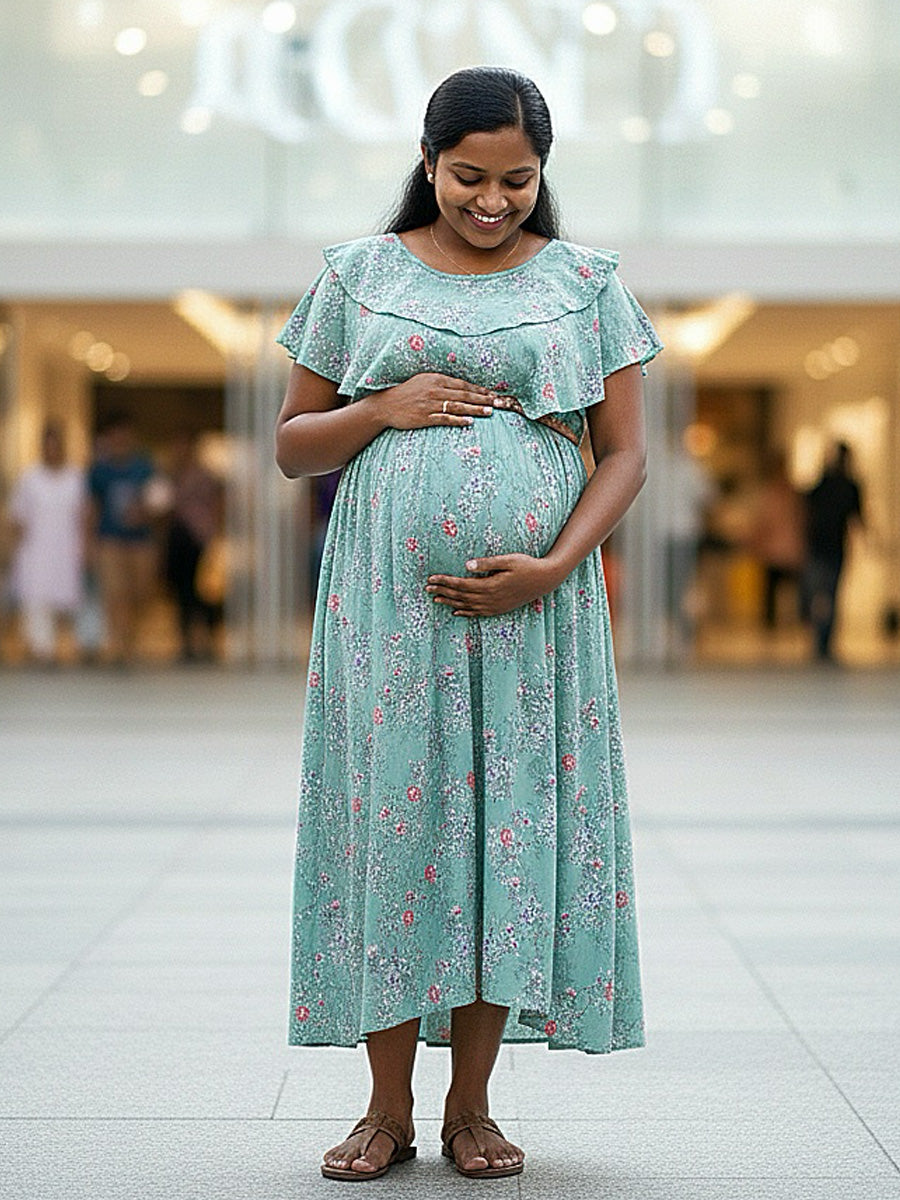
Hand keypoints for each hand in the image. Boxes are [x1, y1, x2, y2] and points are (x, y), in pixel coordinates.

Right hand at [368, 374, 495, 430]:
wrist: (386, 405)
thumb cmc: (406, 393)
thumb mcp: (424, 381)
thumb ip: (442, 383)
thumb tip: (461, 388)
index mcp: (436, 379)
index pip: (463, 385)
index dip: (479, 389)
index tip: (493, 394)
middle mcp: (435, 390)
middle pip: (464, 395)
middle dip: (483, 399)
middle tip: (499, 403)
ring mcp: (430, 404)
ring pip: (458, 406)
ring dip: (475, 409)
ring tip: (490, 412)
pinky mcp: (424, 417)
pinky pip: (444, 418)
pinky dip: (458, 420)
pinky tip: (469, 422)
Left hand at [425, 553, 560, 617]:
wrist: (545, 580)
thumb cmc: (527, 566)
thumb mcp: (508, 560)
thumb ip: (487, 563)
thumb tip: (466, 565)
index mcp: (489, 585)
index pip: (460, 584)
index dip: (444, 582)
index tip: (431, 579)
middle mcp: (490, 599)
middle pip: (460, 596)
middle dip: (442, 592)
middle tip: (427, 589)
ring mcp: (494, 606)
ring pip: (466, 606)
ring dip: (450, 603)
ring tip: (435, 600)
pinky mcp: (499, 609)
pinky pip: (477, 613)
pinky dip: (465, 613)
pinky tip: (456, 612)